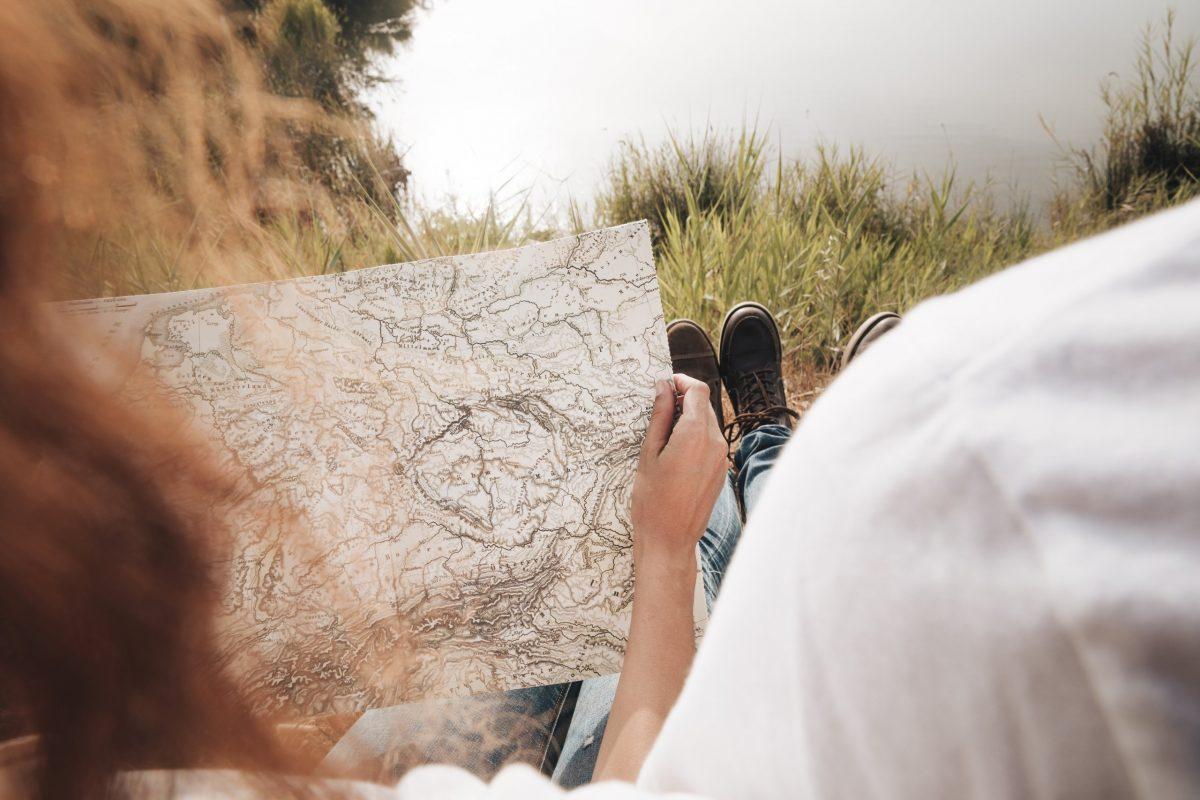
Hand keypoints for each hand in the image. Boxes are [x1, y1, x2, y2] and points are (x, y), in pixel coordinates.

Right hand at [631, 374, 727, 568]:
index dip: (682, 381)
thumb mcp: (649, 452)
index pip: (698, 390)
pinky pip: (711, 442)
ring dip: (689, 419)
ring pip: (708, 423)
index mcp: (695, 434)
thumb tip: (663, 386)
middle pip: (704, 405)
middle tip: (658, 410)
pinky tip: (675, 453)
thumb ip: (659, 415)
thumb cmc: (652, 499)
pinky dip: (696, 437)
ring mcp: (721, 458)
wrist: (670, 539)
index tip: (665, 385)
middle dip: (684, 400)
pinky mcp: (721, 470)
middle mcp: (715, 443)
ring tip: (664, 435)